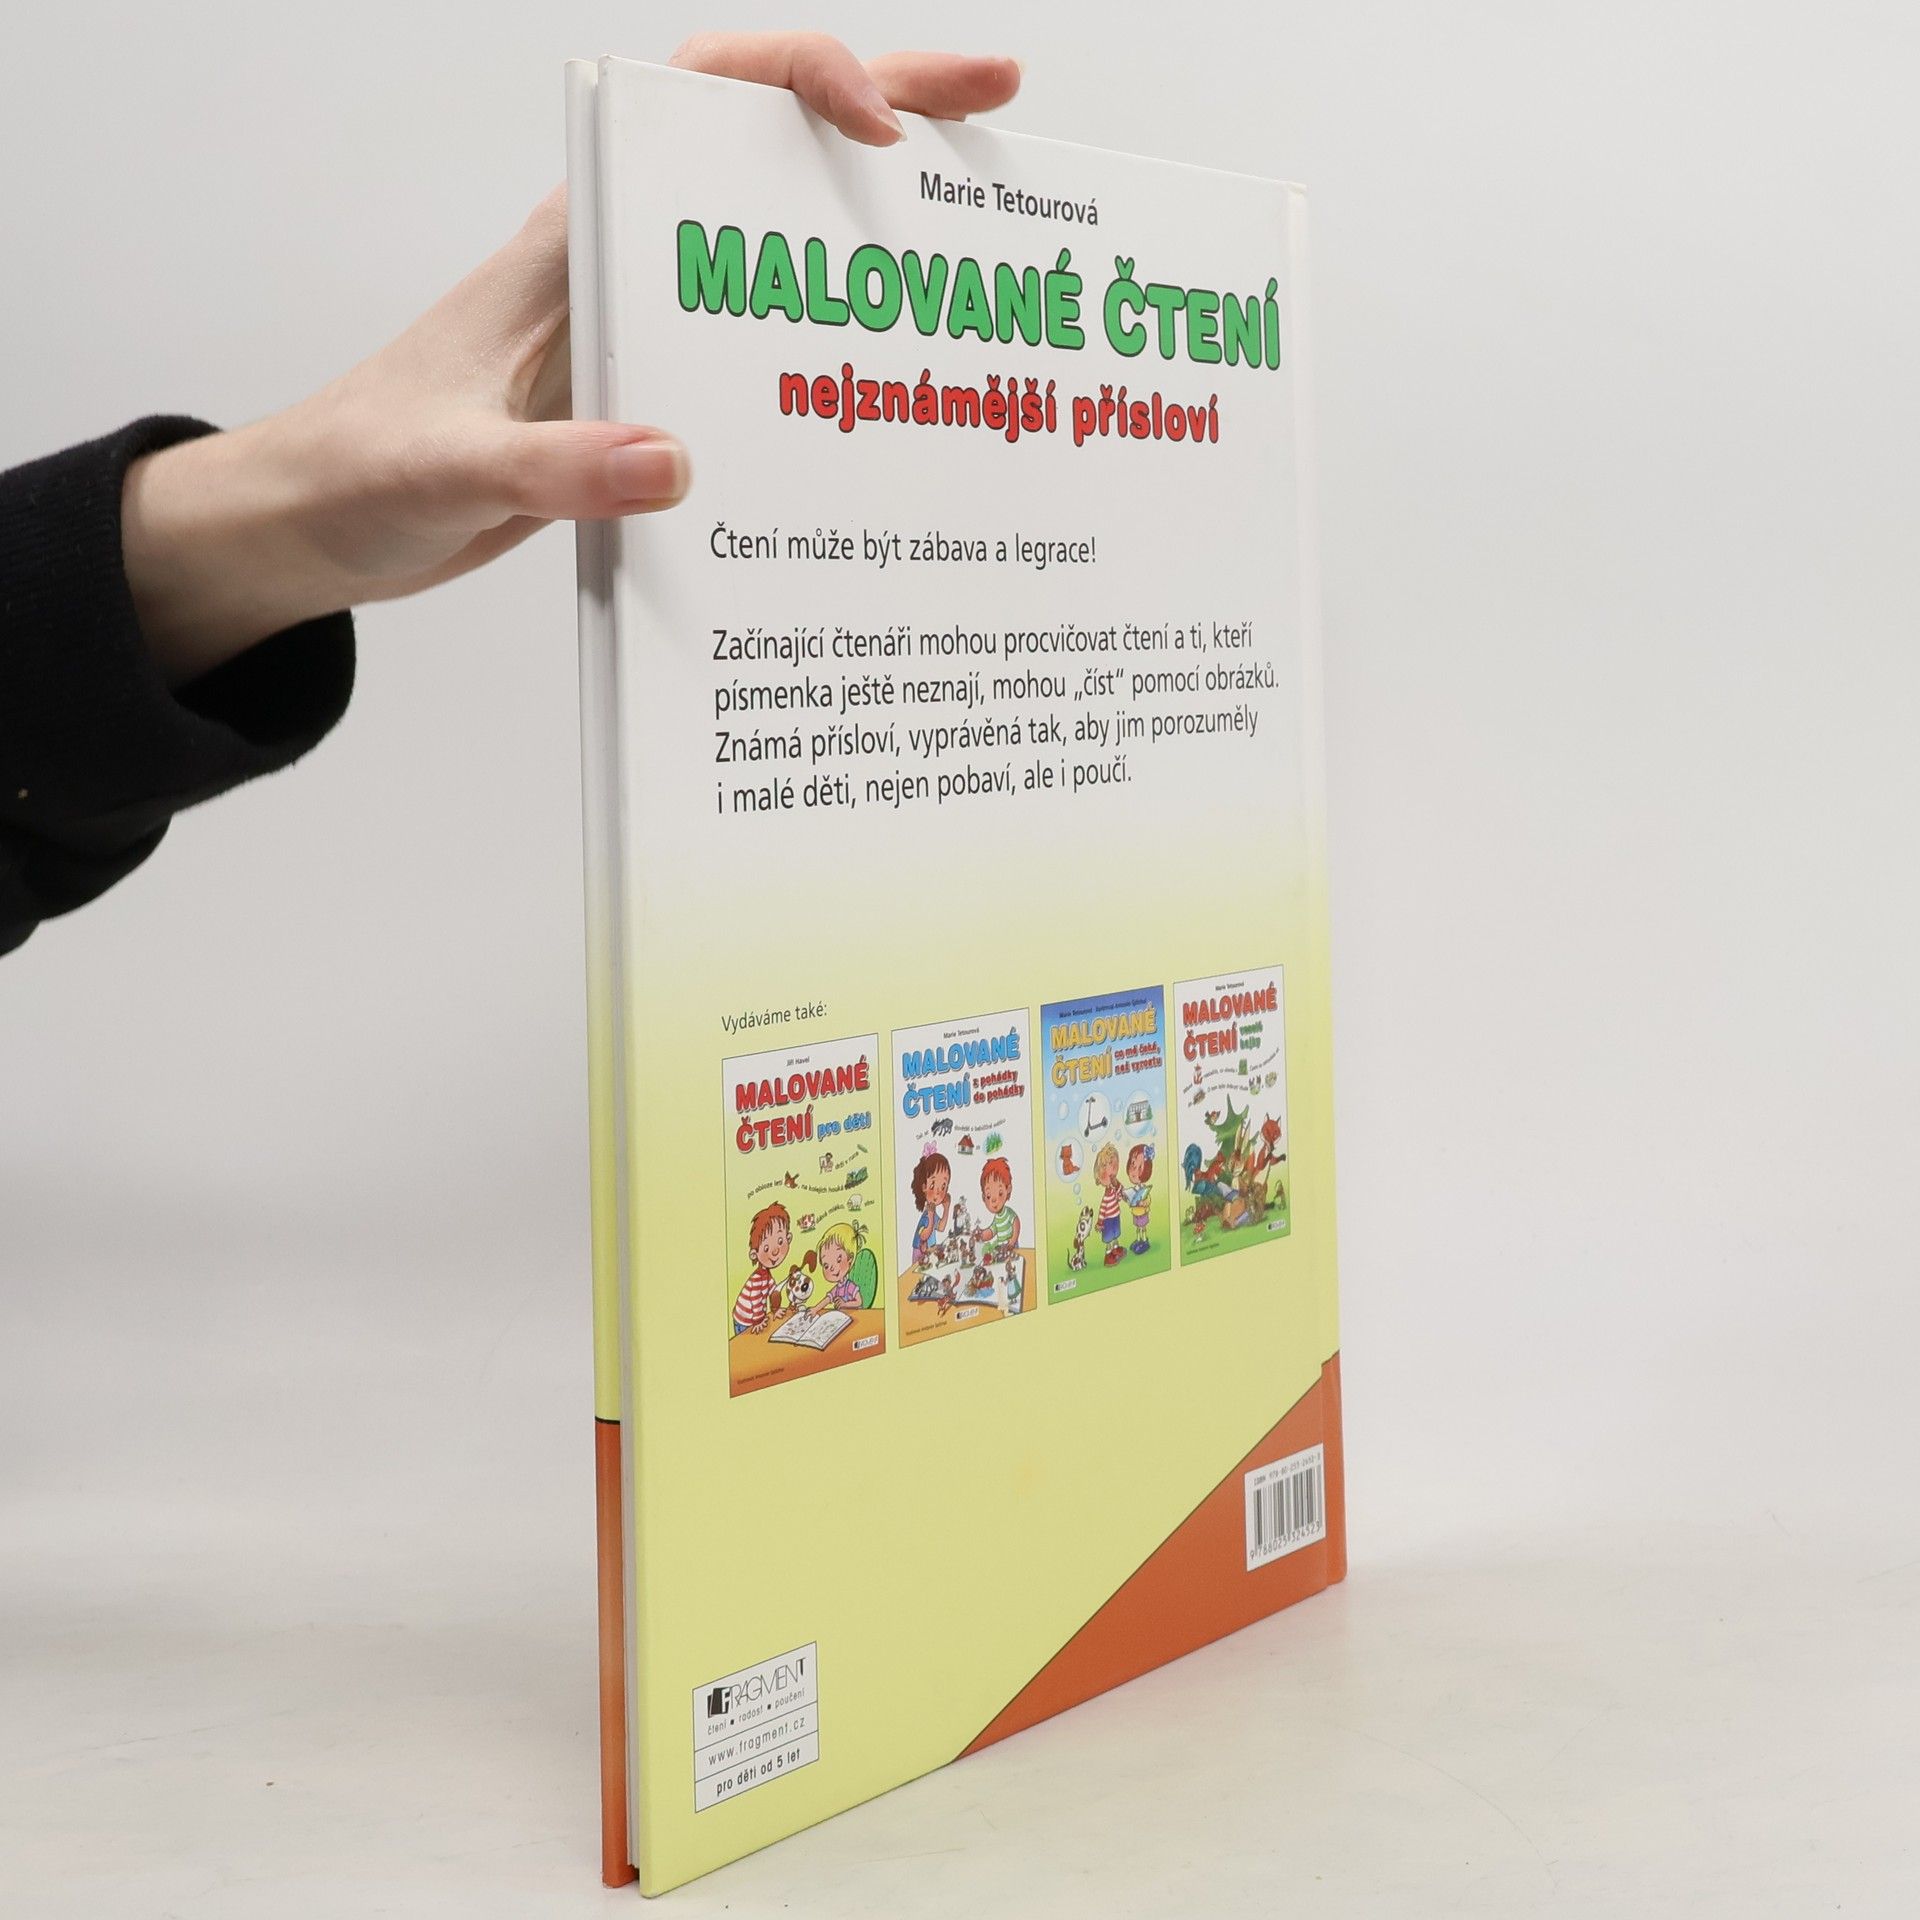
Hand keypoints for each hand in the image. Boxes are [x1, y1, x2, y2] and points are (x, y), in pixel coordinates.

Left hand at [122, 33, 1020, 684]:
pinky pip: (758, 353)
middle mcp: (623, 261)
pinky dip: (831, 353)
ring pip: (779, 250)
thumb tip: (673, 464)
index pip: (701, 99)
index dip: (802, 86)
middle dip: (890, 113)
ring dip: (876, 236)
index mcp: (575, 235)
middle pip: (771, 150)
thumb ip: (553, 469)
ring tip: (980, 242)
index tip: (882, 135)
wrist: (320, 522)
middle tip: (996, 106)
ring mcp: (643, 327)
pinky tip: (892, 388)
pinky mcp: (646, 397)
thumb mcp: (449, 468)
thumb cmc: (359, 467)